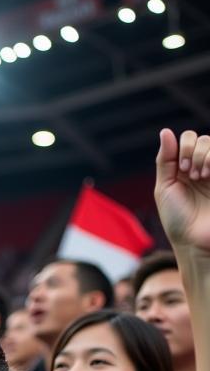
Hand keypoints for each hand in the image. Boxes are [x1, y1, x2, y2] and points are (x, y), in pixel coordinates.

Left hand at [155, 129, 209, 257]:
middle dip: (194, 152)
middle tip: (190, 174)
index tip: (181, 169)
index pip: (188, 139)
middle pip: (203, 139)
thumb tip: (166, 131)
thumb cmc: (177, 217)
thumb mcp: (164, 188)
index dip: (184, 147)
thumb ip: (166, 160)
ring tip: (201, 177)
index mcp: (184, 168)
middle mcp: (202, 167)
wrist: (195, 240)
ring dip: (205, 155)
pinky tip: (208, 174)